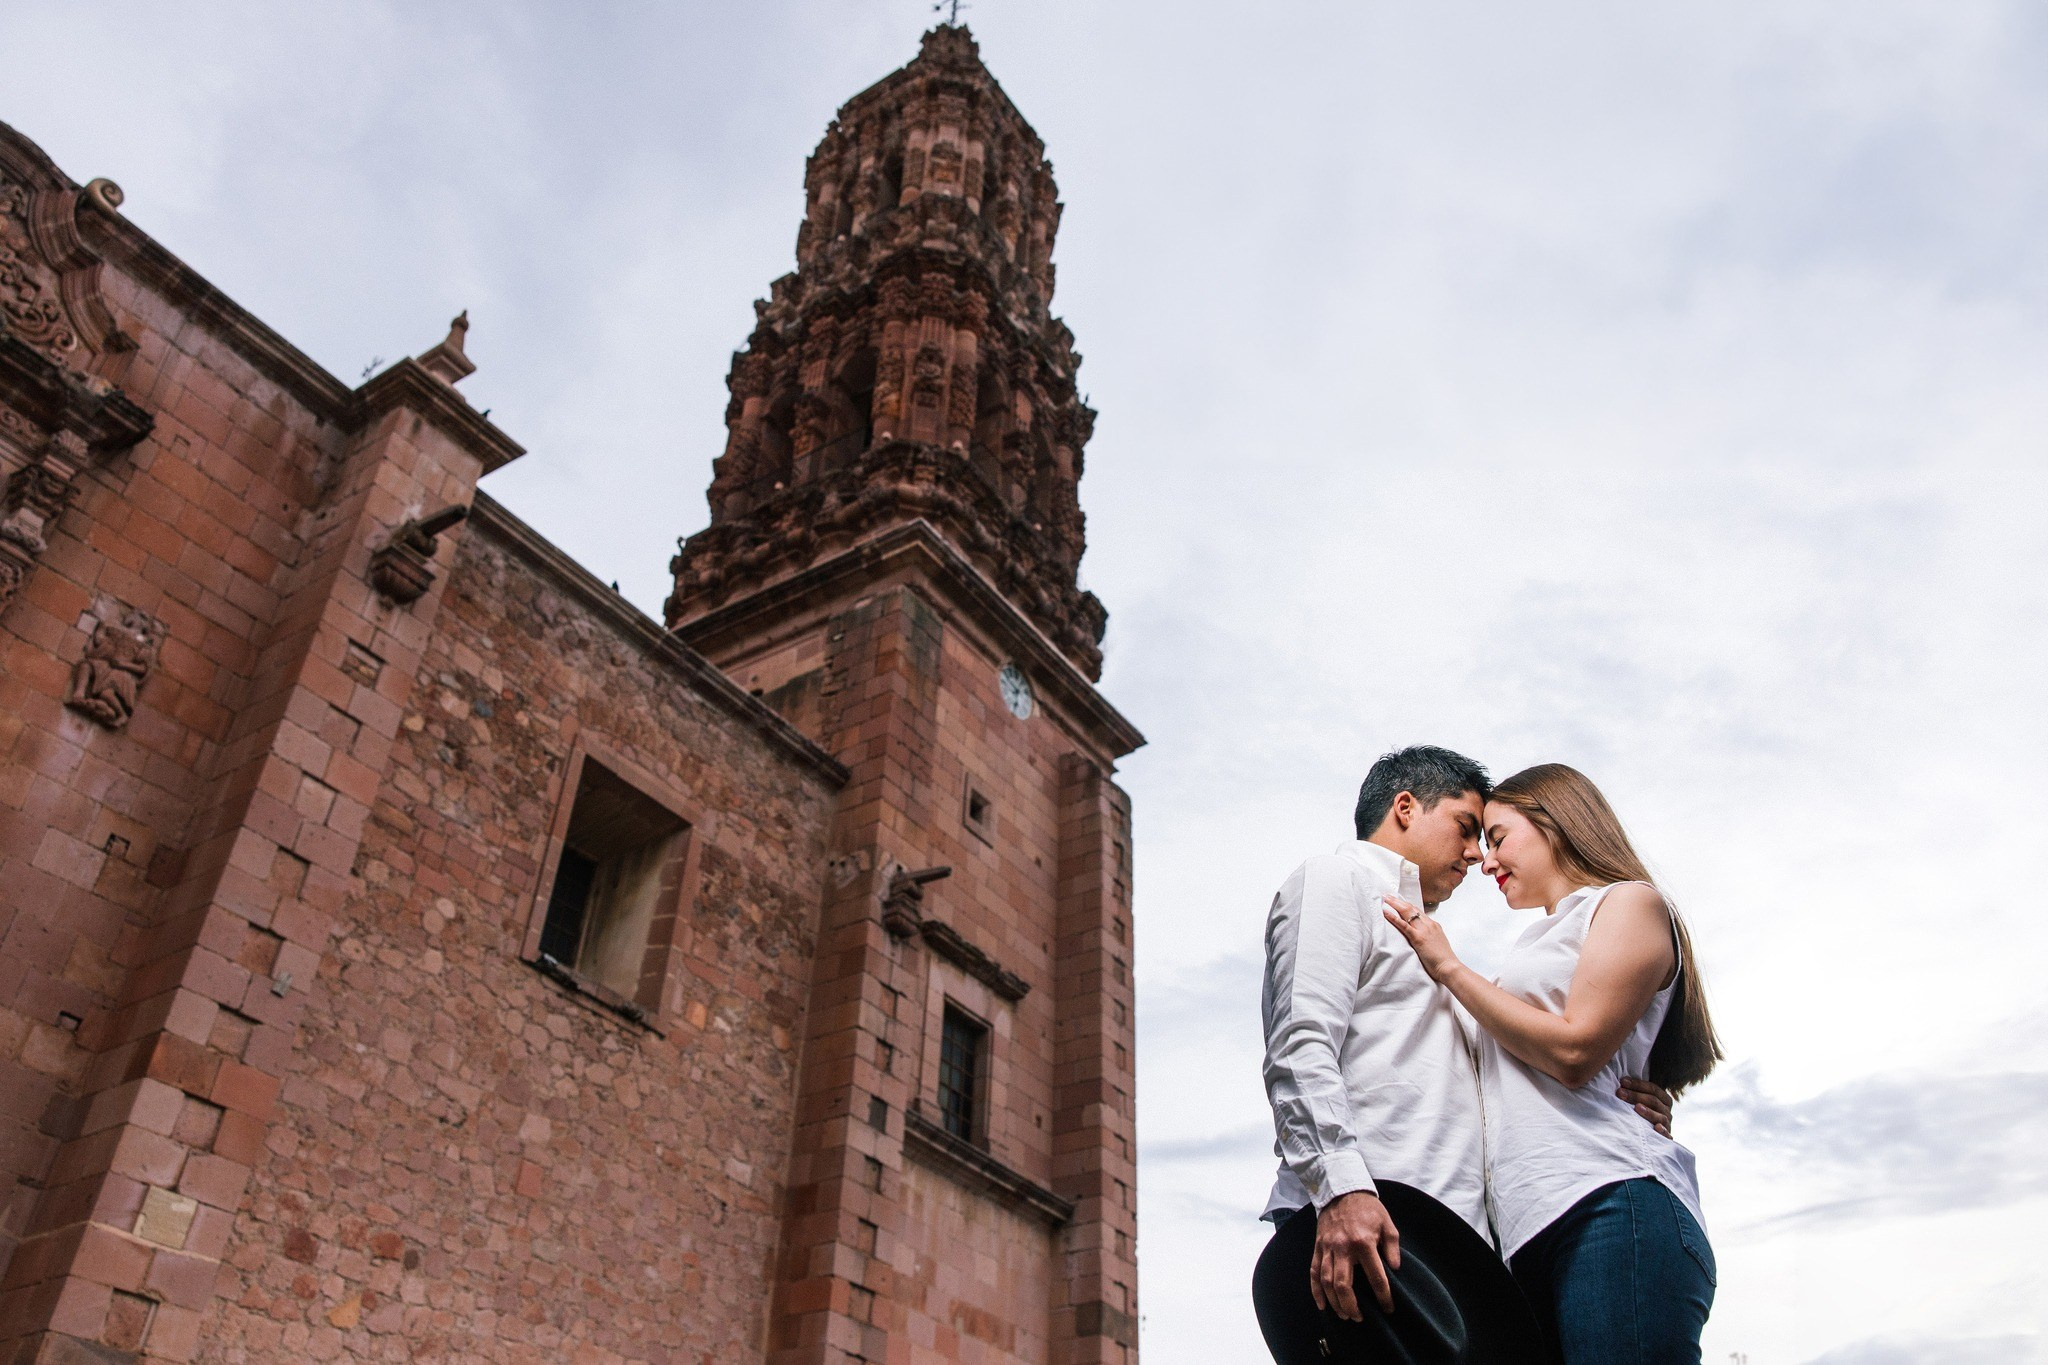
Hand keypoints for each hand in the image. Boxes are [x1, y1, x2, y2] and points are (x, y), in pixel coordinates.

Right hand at [1312, 1190, 1400, 1318]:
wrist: (1341, 1191)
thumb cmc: (1368, 1209)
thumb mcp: (1387, 1224)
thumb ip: (1393, 1247)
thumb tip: (1395, 1269)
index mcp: (1363, 1242)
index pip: (1375, 1277)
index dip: (1383, 1296)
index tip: (1388, 1308)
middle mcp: (1343, 1247)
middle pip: (1343, 1284)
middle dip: (1350, 1306)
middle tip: (1359, 1318)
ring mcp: (1327, 1248)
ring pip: (1326, 1281)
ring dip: (1334, 1302)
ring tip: (1344, 1315)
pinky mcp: (1318, 1247)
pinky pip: (1314, 1272)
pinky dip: (1316, 1290)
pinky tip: (1322, 1305)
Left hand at [1381, 895, 1460, 983]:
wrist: (1449, 967)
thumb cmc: (1443, 959)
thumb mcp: (1437, 943)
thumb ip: (1430, 937)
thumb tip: (1422, 937)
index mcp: (1434, 925)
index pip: (1418, 911)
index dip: (1407, 905)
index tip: (1398, 901)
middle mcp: (1429, 924)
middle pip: (1411, 908)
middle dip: (1398, 901)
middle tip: (1387, 896)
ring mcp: (1424, 930)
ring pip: (1407, 912)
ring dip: (1394, 904)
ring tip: (1384, 899)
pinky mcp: (1418, 938)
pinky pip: (1403, 925)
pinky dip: (1393, 917)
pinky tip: (1385, 912)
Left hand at [1618, 1077, 1673, 1137]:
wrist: (1650, 1137)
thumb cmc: (1642, 1114)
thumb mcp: (1642, 1101)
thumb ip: (1636, 1092)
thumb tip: (1621, 1081)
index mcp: (1664, 1100)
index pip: (1653, 1089)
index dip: (1638, 1084)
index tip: (1622, 1081)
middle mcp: (1667, 1111)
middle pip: (1654, 1101)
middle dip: (1636, 1096)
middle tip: (1620, 1093)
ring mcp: (1667, 1124)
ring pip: (1660, 1117)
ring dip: (1649, 1112)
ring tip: (1636, 1107)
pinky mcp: (1667, 1138)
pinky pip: (1667, 1135)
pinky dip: (1663, 1131)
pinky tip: (1656, 1127)